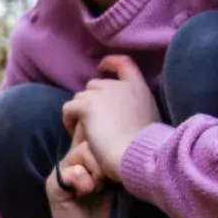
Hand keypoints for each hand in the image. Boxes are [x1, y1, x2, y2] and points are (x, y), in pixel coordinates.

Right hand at [47, 139, 112, 217]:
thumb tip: (131, 149)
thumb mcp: (117, 185)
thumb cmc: (104, 213)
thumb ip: (117, 167)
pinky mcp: (53, 185)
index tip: (117, 164)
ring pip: (81, 152)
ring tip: (98, 188)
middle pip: (92, 141)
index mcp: (88, 159)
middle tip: (108, 181)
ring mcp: (62, 171)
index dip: (108, 144)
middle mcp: (73, 160)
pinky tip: (86, 192)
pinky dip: (80, 179)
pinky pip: (67, 171)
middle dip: (105, 159)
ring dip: (95, 170)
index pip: (97, 136)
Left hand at [61, 54, 162, 183]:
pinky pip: (69, 108)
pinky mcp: (87, 106)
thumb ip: (136, 108)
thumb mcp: (149, 119)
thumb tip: (122, 113)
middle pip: (94, 84)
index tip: (101, 69)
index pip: (123, 63)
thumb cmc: (144, 147)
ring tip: (85, 131)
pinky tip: (75, 134)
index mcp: (139, 88)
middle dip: (91, 101)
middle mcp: (120, 86)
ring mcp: (102, 94)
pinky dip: (69, 121)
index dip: (110, 63)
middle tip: (93, 122)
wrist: (136, 155)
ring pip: (80, 97)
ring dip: (80, 112)